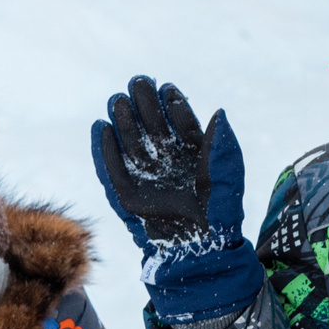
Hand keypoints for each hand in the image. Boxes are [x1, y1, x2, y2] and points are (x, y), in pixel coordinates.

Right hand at [92, 76, 245, 251]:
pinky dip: (104, 149)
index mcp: (193, 155)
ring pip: (131, 142)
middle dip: (144, 104)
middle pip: (152, 127)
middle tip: (138, 82)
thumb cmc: (220, 211)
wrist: (201, 246)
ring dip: (124, 120)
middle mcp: (167, 162)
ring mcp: (146, 177)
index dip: (173, 104)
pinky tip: (101, 128)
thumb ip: (222, 144)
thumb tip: (219, 112)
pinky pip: (111, 169)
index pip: (181, 123)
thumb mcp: (227, 174)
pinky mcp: (127, 194)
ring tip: (118, 100)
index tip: (167, 88)